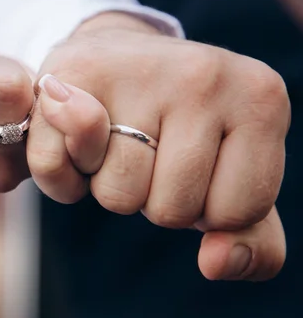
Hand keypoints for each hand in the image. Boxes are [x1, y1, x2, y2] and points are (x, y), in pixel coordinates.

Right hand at [29, 12, 289, 280]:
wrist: (121, 53)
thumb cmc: (181, 126)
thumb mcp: (235, 174)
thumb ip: (252, 239)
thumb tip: (214, 264)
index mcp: (261, 100)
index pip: (236, 214)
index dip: (206, 206)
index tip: (196, 163)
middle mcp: (203, 76)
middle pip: (170, 210)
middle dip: (154, 197)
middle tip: (150, 150)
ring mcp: (136, 72)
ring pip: (117, 196)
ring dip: (111, 187)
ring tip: (116, 141)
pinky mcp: (74, 73)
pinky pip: (55, 170)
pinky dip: (62, 179)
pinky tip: (77, 146)